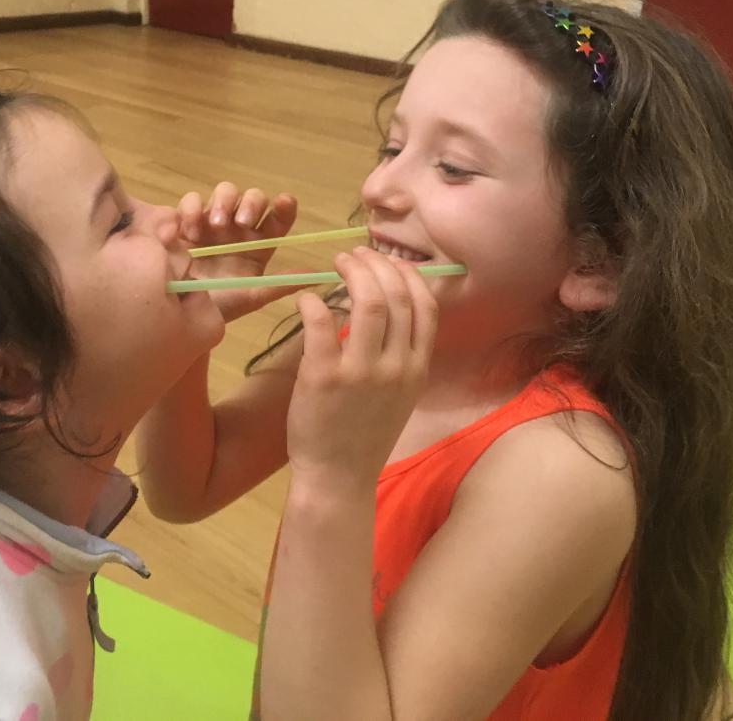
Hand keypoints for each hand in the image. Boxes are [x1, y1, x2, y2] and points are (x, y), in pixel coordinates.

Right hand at [179, 182, 303, 321]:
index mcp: (259, 244)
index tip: (284, 203)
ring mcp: (212, 222)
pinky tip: (190, 232)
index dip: (285, 207)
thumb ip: (281, 284)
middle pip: (253, 198)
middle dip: (251, 204)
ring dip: (223, 203)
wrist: (180, 314)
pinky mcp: (186, 222)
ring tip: (215, 225)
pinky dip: (191, 209)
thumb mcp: (252, 297)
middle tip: (241, 222)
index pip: (279, 218)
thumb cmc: (219, 306)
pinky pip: (191, 201)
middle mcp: (239, 229)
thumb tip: (318, 275)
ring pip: (226, 192)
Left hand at [286, 247, 437, 492]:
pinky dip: (313, 301)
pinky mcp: (324, 376)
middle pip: (396, 296)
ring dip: (352, 273)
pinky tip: (306, 298)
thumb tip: (394, 309)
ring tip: (337, 264)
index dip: (407, 275)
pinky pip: (322, 323)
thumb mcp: (400, 396)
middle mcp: (396, 367)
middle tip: (355, 256)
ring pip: (367, 302)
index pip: (425, 307)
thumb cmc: (365, 435)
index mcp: (417, 369)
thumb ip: (403, 356)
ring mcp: (361, 372)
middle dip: (377, 265)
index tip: (389, 261)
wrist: (338, 477)